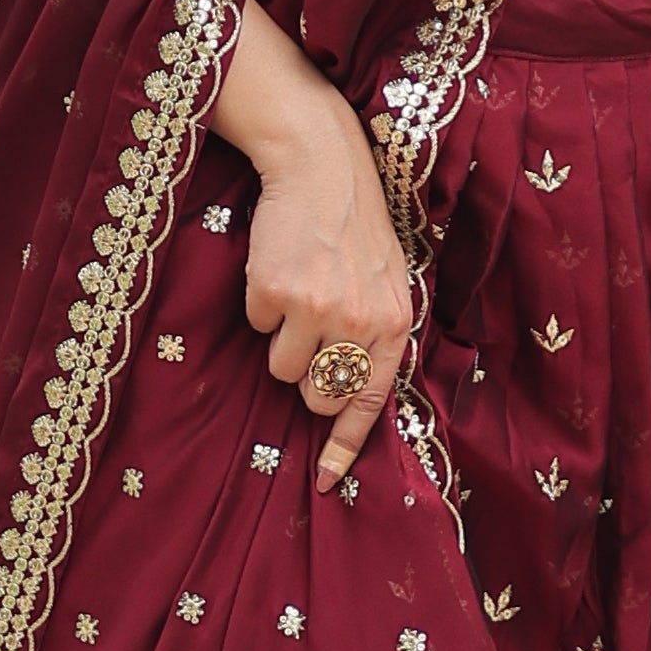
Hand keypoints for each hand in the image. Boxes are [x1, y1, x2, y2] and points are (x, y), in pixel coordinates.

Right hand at [235, 78, 415, 493]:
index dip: (344, 447)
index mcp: (394, 324)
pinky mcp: (275, 292)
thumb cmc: (354, 228)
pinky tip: (280, 267)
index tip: (327, 484)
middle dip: (307, 374)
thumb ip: (375, 336)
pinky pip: (256, 325)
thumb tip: (345, 396)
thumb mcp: (387, 282)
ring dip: (282, 336)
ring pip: (281, 367)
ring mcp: (317, 309)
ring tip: (297, 290)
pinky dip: (261, 303)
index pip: (370, 402)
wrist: (321, 167)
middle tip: (310, 331)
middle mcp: (359, 322)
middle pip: (317, 394)